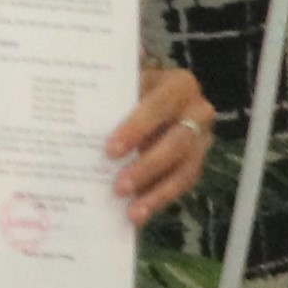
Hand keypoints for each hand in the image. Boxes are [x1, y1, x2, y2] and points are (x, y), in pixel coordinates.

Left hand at [109, 63, 213, 222]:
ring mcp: (202, 140)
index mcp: (179, 84)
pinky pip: (183, 185)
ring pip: (185, 170)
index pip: (159, 106)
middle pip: (177, 143)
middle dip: (147, 167)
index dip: (136, 128)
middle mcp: (198, 111)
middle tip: (118, 186)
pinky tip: (139, 213)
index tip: (110, 150)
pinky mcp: (197, 162)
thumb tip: (85, 74)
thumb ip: (109, 81)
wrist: (151, 96)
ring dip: (157, 192)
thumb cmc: (129, 86)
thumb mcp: (122, 79)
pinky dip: (160, 200)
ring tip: (132, 211)